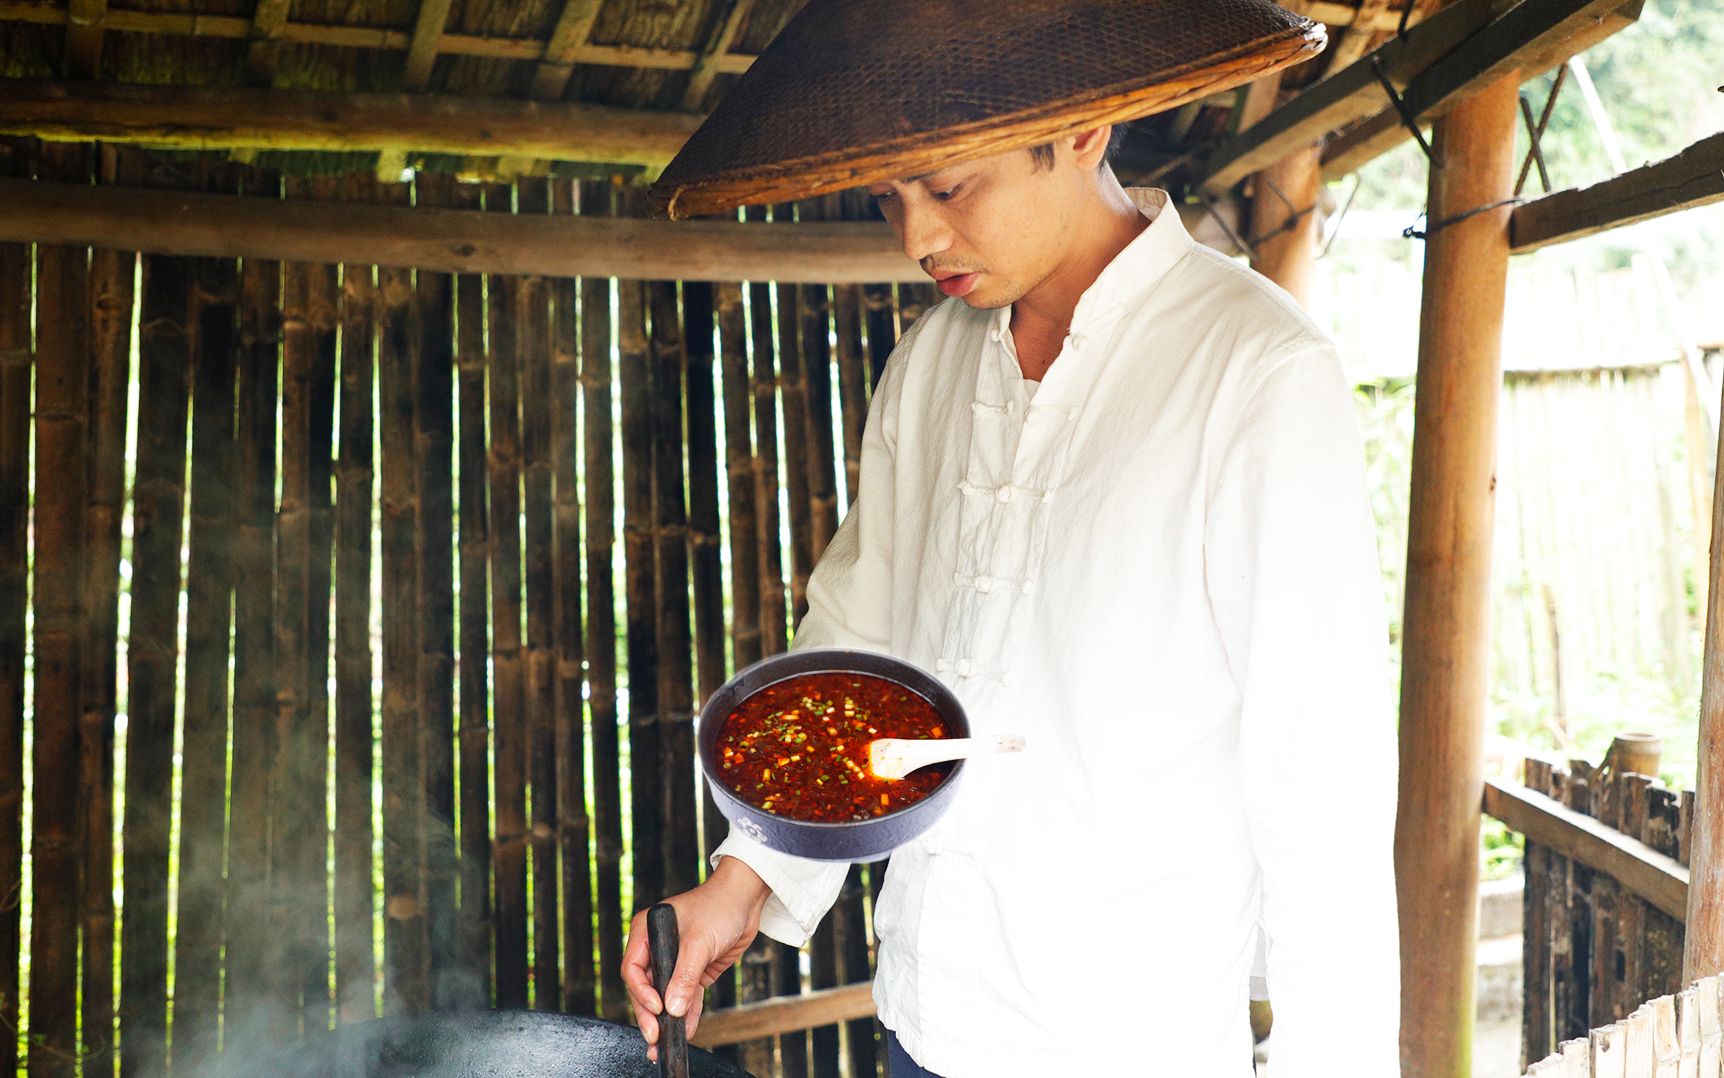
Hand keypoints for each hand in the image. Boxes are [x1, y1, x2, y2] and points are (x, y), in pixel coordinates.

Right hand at [622, 856, 772, 1063]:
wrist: (746, 899)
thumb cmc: (718, 906)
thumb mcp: (699, 941)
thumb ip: (684, 976)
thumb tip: (672, 1008)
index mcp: (646, 932)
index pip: (634, 970)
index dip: (641, 993)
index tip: (657, 1009)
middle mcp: (657, 948)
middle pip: (647, 988)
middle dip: (651, 1014)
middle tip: (654, 1036)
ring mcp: (675, 960)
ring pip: (666, 996)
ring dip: (667, 1020)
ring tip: (665, 1044)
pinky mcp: (694, 970)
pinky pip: (686, 996)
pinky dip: (687, 1013)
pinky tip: (686, 1031)